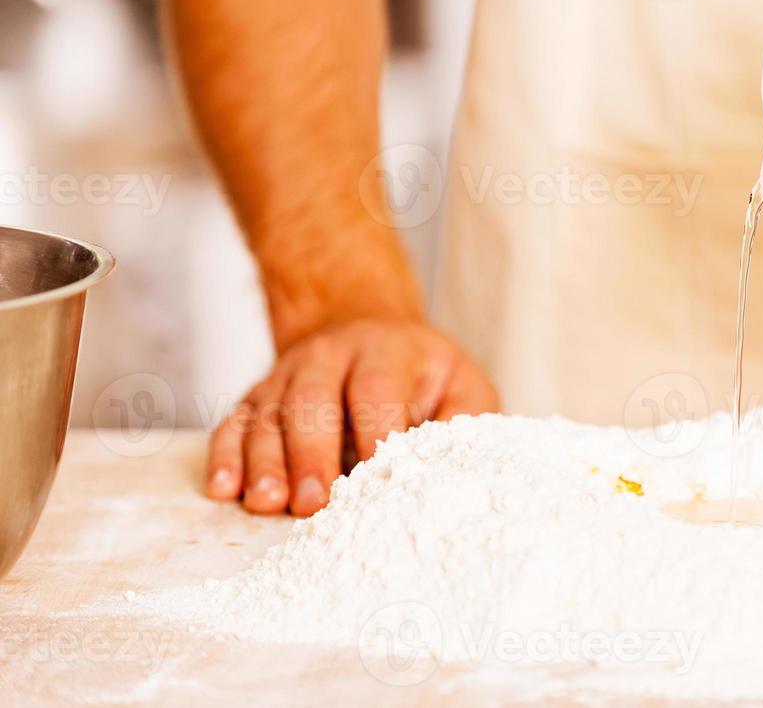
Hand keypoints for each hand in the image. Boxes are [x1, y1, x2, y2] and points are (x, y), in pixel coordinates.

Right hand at [204, 320, 498, 515]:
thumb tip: (453, 473)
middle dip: (311, 454)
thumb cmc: (423, 378)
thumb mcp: (461, 387)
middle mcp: (331, 356)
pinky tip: (224, 489)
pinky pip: (235, 423)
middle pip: (312, 401)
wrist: (370, 334)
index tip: (376, 475)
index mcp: (387, 352)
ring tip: (266, 504)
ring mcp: (288, 374)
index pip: (376, 389)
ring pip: (268, 415)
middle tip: (312, 503)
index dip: (375, 432)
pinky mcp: (258, 396)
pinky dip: (226, 456)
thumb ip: (463, 424)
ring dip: (264, 462)